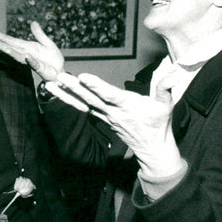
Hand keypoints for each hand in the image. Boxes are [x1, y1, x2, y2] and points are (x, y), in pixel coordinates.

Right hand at [0, 21, 65, 81]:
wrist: (60, 70)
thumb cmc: (52, 58)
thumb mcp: (47, 43)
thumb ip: (39, 34)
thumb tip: (33, 22)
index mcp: (29, 47)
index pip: (15, 42)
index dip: (5, 38)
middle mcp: (27, 54)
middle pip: (13, 49)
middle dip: (3, 46)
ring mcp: (32, 62)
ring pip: (20, 57)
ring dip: (13, 53)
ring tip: (6, 49)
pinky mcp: (40, 68)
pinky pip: (35, 64)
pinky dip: (31, 61)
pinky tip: (27, 57)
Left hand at [51, 72, 183, 177]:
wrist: (152, 148)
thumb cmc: (159, 124)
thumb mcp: (166, 106)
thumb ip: (165, 89)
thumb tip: (172, 74)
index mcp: (128, 106)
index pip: (109, 94)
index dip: (96, 85)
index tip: (83, 77)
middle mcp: (113, 111)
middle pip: (91, 98)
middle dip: (74, 87)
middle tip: (60, 77)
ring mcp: (105, 116)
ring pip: (83, 103)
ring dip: (66, 94)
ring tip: (50, 84)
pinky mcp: (102, 118)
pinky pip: (83, 108)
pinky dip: (71, 100)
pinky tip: (58, 93)